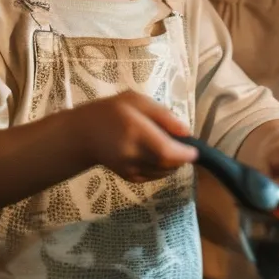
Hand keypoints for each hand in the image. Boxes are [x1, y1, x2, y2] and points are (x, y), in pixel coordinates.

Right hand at [69, 91, 198, 182]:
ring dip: (174, 162)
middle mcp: (132, 153)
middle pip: (168, 165)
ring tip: (166, 145)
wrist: (84, 135)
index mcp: (135, 131)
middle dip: (182, 157)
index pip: (166, 151)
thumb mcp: (137, 101)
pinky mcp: (129, 177)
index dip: (185, 153)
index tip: (194, 149)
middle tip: (182, 144)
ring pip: (164, 172)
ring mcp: (129, 169)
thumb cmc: (113, 112)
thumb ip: (163, 115)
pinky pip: (155, 176)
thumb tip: (187, 133)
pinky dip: (163, 168)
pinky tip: (155, 154)